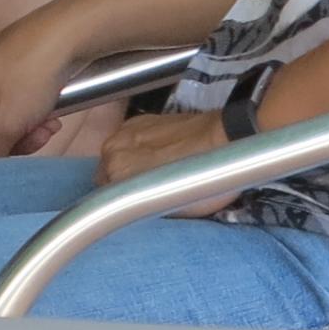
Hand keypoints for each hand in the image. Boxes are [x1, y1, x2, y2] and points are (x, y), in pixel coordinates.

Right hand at [94, 106, 235, 205]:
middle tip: (146, 189)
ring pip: (115, 156)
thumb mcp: (169, 209)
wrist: (225, 140)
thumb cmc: (203, 180)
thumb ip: (139, 208)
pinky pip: (128, 140)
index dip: (120, 202)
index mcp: (116, 173)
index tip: (135, 204)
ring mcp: (126, 130)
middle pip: (106, 173)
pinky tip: (158, 152)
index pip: (103, 196)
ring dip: (127, 163)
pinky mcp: (141, 119)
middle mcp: (113, 149)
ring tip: (153, 169)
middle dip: (121, 181)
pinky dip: (136, 148)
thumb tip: (132, 210)